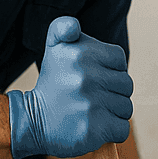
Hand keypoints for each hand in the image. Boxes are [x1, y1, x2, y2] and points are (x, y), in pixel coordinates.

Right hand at [7, 16, 132, 158]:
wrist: (31, 121)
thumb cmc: (52, 84)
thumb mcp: (54, 48)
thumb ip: (63, 27)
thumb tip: (73, 27)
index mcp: (81, 53)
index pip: (119, 60)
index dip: (110, 69)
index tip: (92, 77)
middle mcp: (87, 76)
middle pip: (126, 84)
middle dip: (112, 92)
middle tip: (90, 97)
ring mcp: (92, 104)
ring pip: (125, 107)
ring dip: (112, 112)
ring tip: (90, 112)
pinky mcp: (95, 128)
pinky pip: (122, 129)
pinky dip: (111, 131)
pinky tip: (94, 126)